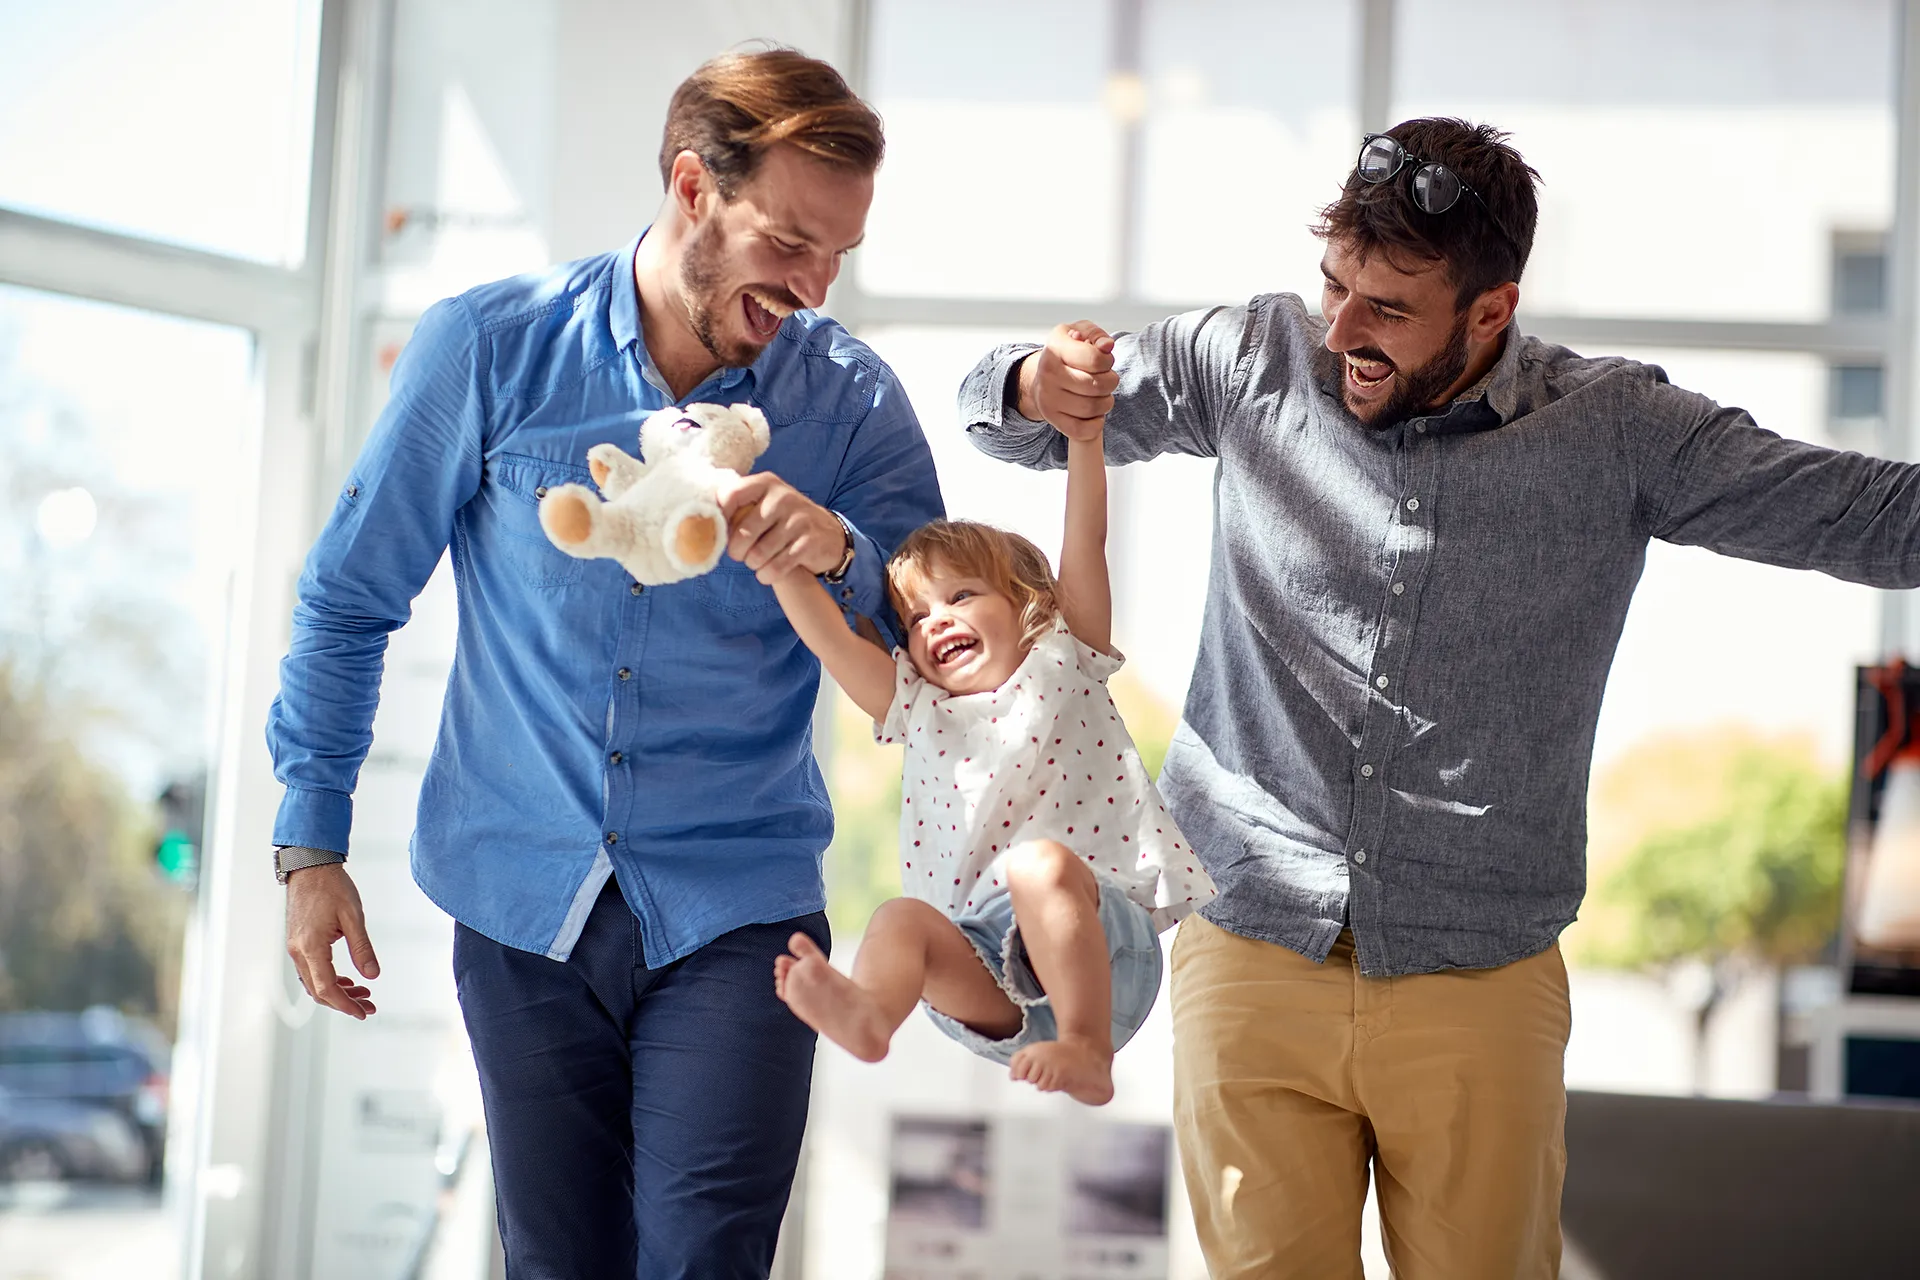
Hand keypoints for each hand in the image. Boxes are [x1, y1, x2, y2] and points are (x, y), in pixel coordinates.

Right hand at [285, 862, 379, 1018]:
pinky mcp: (298, 943)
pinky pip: (311, 971)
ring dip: (337, 992)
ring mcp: (295, 948)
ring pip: (314, 983)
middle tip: (369, 1007)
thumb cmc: (331, 886)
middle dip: (344, 1002)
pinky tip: (346, 979)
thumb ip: (362, 948)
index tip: (362, 1012)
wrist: (310, 866)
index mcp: (311, 947)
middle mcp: (298, 951)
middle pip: (318, 991)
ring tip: (363, 994)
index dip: (345, 1004)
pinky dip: (328, 980)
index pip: (327, 988)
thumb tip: (372, 975)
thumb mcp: (353, 917)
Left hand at [717, 471, 845, 583]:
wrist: (828, 534)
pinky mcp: (809, 543)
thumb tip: (701, 526)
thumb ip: (738, 507)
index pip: (730, 495)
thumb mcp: (764, 504)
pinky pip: (777, 567)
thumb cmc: (784, 521)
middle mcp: (782, 497)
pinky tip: (769, 572)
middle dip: (737, 552)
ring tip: (758, 562)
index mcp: (766, 483)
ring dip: (754, 565)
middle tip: (742, 555)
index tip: (721, 533)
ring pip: (758, 554)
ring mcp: (798, 519)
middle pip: (742, 533)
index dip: (719, 518)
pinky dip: (768, 575)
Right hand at [1020, 321, 1116, 441]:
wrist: (1042, 375)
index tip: (1104, 361)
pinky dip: (1096, 424)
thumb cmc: (1068, 352)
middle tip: (1106, 379)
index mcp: (1056, 346)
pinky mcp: (1052, 419)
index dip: (1108, 361)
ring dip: (1106, 402)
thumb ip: (1096, 334)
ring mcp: (1048, 398)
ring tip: (1101, 395)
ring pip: (1092, 408)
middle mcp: (1048, 372)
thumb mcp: (1080, 332)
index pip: (1095, 359)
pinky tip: (1094, 413)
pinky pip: (1082, 431)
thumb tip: (1107, 346)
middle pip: (1097, 385)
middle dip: (1111, 382)